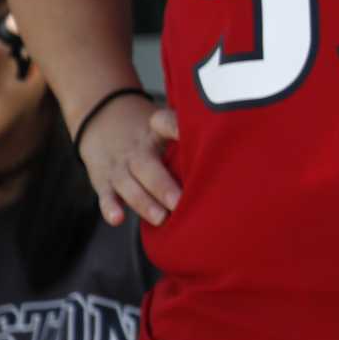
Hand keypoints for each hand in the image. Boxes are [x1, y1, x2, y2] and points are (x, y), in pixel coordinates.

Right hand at [75, 95, 181, 227]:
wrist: (102, 121)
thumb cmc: (149, 132)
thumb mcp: (166, 125)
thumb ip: (191, 136)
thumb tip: (237, 152)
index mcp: (156, 132)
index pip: (165, 123)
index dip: (175, 127)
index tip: (188, 134)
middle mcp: (137, 149)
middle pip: (147, 166)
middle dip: (163, 185)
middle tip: (179, 202)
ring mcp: (119, 165)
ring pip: (128, 184)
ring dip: (143, 202)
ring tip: (161, 218)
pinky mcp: (103, 180)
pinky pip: (105, 194)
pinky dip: (109, 207)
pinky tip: (117, 219)